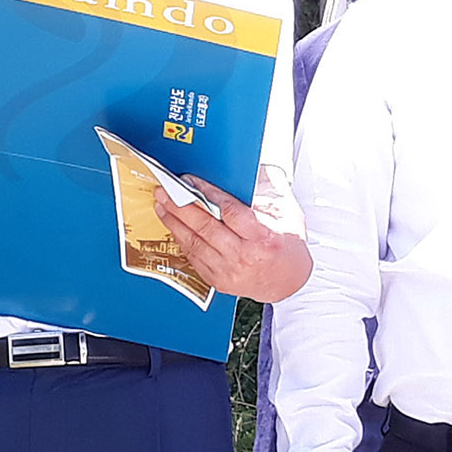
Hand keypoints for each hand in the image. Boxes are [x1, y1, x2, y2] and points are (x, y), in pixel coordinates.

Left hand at [153, 174, 311, 302]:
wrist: (288, 283)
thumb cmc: (288, 247)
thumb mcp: (289, 213)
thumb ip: (270, 189)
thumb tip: (254, 168)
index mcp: (263, 237)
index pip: (229, 211)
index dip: (207, 194)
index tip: (191, 181)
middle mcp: (244, 256)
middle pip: (205, 227)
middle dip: (180, 206)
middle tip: (164, 191)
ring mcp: (229, 270)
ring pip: (194, 243)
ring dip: (174, 222)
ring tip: (162, 205)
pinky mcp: (218, 280)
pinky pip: (193, 257)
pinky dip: (181, 240)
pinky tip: (173, 227)